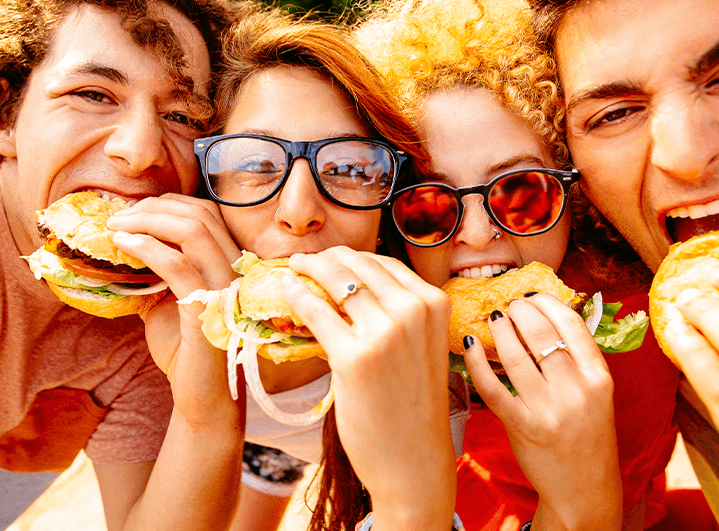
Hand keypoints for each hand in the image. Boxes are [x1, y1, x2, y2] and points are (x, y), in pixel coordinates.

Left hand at [107, 195, 241, 428]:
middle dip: (152, 207)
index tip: (131, 212)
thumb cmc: (185, 350)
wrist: (202, 399)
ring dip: (147, 220)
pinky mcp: (209, 313)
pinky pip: (179, 266)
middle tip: (116, 216)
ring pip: (193, 230)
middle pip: (199, 213)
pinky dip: (147, 247)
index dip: (166, 204)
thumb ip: (156, 269)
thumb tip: (122, 240)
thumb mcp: (167, 299)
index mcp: (231, 263)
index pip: (206, 212)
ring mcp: (226, 290)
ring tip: (115, 226)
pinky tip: (122, 244)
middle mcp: (236, 271)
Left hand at [281, 247, 455, 528]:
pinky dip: (295, 295)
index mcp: (434, 303)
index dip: (350, 257)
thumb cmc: (411, 407)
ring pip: (336, 279)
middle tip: (304, 260)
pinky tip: (284, 289)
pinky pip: (315, 311)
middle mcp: (413, 311)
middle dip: (326, 257)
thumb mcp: (418, 348)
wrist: (413, 462)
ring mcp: (385, 333)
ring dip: (307, 268)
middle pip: (357, 264)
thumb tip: (349, 285)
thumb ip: (396, 314)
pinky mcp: (354, 357)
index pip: (384, 263)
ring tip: (291, 268)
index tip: (329, 258)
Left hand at [464, 295, 621, 530]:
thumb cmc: (586, 436)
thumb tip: (544, 317)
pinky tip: (469, 346)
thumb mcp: (596, 395)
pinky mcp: (523, 427)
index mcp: (599, 376)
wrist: (584, 488)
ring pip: (515, 355)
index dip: (546, 302)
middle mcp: (578, 390)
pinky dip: (476, 362)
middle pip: (541, 332)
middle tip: (506, 307)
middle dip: (518, 311)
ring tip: (492, 321)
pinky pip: (493, 386)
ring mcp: (550, 410)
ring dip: (498, 330)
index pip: (571, 323)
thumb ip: (577, 360)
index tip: (530, 295)